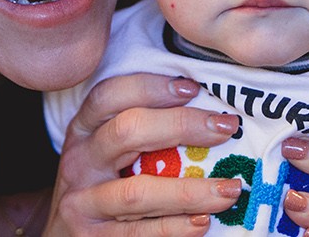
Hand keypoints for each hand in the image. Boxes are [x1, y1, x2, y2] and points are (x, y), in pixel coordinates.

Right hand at [46, 73, 243, 235]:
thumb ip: (141, 134)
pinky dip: (175, 227)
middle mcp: (79, 162)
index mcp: (83, 131)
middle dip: (181, 125)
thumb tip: (208, 114)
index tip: (192, 87)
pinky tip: (203, 222)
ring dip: (190, 191)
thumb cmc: (99, 190)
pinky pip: (139, 232)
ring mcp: (82, 202)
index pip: (109, 96)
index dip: (149, 87)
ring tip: (229, 189)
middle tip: (225, 128)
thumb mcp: (105, 155)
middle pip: (126, 132)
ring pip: (138, 192)